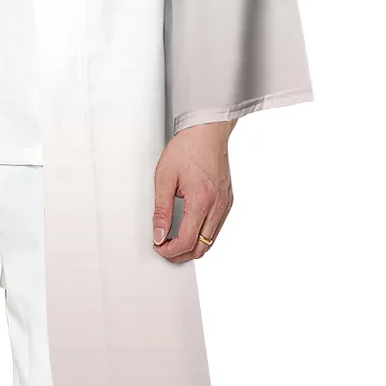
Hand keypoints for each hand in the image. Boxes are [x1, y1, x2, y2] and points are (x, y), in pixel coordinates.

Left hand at [153, 120, 234, 262]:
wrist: (207, 131)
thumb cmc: (187, 148)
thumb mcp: (164, 178)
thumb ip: (161, 210)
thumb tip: (159, 234)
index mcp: (201, 201)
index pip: (187, 242)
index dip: (169, 251)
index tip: (158, 247)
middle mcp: (218, 207)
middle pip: (201, 248)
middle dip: (180, 254)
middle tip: (163, 247)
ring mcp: (226, 205)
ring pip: (210, 241)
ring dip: (192, 246)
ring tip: (173, 240)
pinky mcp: (228, 201)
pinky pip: (216, 228)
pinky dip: (202, 235)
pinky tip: (188, 228)